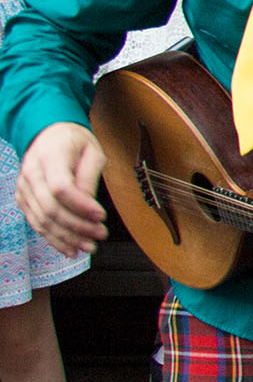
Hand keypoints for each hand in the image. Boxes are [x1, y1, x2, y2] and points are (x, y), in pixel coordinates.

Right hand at [16, 123, 106, 254]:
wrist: (47, 134)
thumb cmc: (74, 141)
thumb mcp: (92, 150)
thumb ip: (89, 176)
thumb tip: (89, 204)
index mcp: (50, 157)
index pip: (61, 188)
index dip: (81, 206)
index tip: (101, 215)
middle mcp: (31, 174)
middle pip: (51, 208)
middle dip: (77, 226)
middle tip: (100, 234)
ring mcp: (24, 188)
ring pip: (42, 220)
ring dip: (67, 238)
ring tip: (89, 246)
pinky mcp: (23, 199)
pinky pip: (36, 223)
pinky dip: (53, 238)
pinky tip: (70, 247)